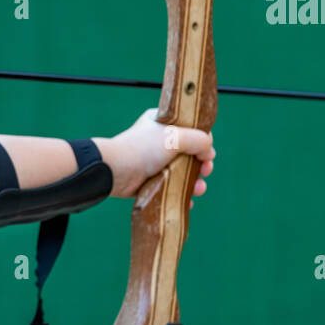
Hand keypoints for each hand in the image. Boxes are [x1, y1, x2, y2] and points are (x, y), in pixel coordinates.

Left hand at [99, 108, 214, 200]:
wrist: (114, 171)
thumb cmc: (142, 148)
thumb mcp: (175, 136)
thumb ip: (198, 140)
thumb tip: (209, 151)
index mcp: (163, 123)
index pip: (190, 129)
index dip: (202, 141)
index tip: (207, 153)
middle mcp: (159, 141)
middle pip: (190, 153)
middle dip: (202, 164)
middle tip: (205, 171)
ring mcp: (155, 161)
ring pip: (183, 171)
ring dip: (195, 181)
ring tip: (198, 189)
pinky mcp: (150, 180)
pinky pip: (171, 187)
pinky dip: (181, 194)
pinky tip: (189, 200)